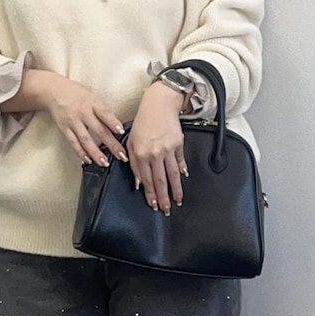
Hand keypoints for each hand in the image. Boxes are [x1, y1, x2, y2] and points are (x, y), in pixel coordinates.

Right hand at [2, 69, 126, 165]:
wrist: (53, 90)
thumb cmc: (76, 93)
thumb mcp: (91, 96)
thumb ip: (102, 110)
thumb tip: (115, 126)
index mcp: (92, 102)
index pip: (105, 113)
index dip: (113, 123)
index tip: (122, 132)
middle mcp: (83, 112)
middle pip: (99, 130)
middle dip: (111, 144)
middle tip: (121, 156)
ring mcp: (73, 122)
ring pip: (86, 140)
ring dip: (96, 153)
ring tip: (105, 163)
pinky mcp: (64, 128)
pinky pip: (73, 143)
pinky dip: (80, 152)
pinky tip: (88, 160)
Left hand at [126, 81, 188, 214]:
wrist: (159, 105)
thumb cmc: (143, 122)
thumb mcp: (131, 142)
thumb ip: (134, 164)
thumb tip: (138, 183)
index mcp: (140, 154)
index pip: (146, 179)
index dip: (150, 194)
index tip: (153, 204)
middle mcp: (154, 153)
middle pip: (160, 180)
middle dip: (163, 197)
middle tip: (167, 210)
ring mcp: (168, 149)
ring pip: (172, 174)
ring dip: (175, 189)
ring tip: (178, 200)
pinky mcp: (178, 144)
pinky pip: (179, 161)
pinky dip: (181, 170)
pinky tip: (183, 179)